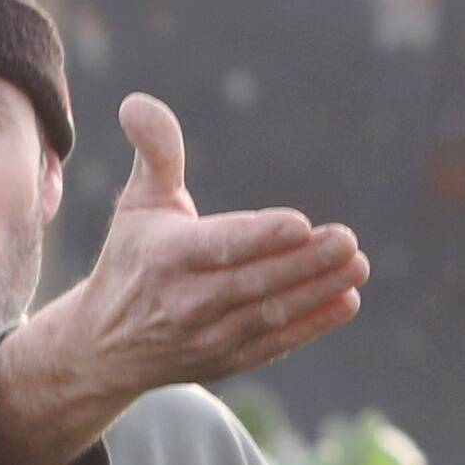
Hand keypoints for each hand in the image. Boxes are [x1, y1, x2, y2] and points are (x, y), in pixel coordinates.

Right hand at [0, 95, 367, 464]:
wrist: (108, 348)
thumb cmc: (132, 260)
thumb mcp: (138, 203)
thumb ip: (154, 153)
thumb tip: (137, 103)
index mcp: (166, 257)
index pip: (220, 246)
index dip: (260, 238)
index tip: (300, 224)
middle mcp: (187, 302)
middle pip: (255, 282)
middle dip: (305, 262)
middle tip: (347, 240)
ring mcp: (209, 337)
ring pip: (271, 315)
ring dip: (318, 292)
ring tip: (356, 265)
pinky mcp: (228, 361)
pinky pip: (276, 343)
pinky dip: (313, 324)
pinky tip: (346, 301)